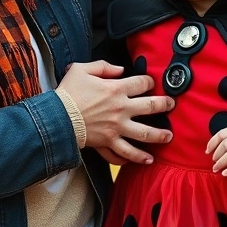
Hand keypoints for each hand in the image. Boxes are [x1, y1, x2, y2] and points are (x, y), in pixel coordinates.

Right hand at [57, 60, 174, 164]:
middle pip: (152, 107)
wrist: (55, 118)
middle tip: (171, 105)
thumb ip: (103, 66)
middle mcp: (121, 109)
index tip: (151, 82)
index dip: (149, 81)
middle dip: (165, 105)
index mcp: (116, 89)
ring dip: (159, 136)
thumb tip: (120, 69)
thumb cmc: (68, 93)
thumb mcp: (81, 69)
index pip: (141, 83)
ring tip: (168, 137)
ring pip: (145, 134)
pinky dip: (135, 158)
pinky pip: (125, 154)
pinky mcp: (108, 143)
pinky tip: (146, 160)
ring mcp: (116, 128)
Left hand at [205, 125, 226, 176]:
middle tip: (214, 162)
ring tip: (216, 169)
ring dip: (221, 163)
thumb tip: (209, 150)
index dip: (212, 143)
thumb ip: (226, 140)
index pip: (222, 134)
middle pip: (226, 144)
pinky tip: (225, 173)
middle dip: (217, 154)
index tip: (207, 152)